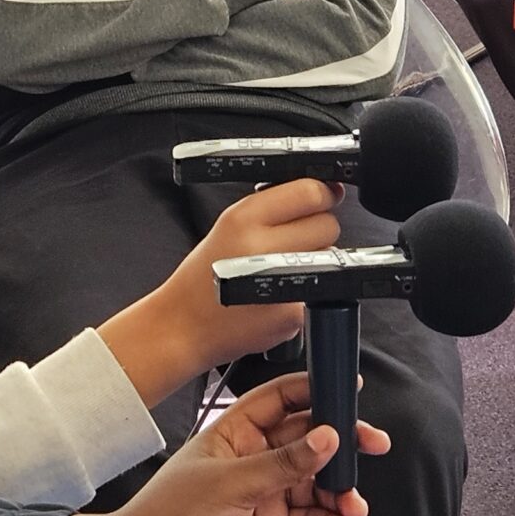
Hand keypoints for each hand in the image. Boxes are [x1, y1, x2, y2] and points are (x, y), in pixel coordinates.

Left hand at [55, 374, 385, 515]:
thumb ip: (284, 464)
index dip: (315, 391)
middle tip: (371, 448)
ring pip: (313, 484)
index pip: (281, 399)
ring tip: (353, 505)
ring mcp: (260, 495)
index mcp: (234, 432)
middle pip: (307, 442)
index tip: (349, 390)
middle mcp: (251, 459)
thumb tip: (326, 438)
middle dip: (341, 447)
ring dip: (338, 493)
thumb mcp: (230, 485)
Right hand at [99, 179, 344, 401]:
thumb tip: (328, 190)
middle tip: (290, 241)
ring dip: (317, 259)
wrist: (183, 325)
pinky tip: (278, 298)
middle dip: (317, 229)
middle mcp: (261, 248)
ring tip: (281, 270)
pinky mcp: (292, 315)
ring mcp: (278, 284)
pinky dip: (307, 293)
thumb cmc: (205, 274)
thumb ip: (275, 203)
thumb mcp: (230, 223)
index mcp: (244, 218)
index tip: (322, 197)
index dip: (322, 192)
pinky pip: (322, 291)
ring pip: (331, 256)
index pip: (310, 191)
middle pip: (328, 224)